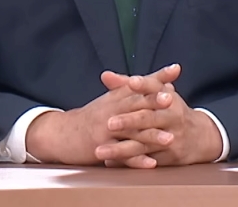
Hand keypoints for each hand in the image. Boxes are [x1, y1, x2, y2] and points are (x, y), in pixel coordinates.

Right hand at [26, 64, 180, 164]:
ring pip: (131, 132)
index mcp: (116, 97)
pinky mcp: (101, 148)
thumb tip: (169, 74)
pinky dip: (137, 160)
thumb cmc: (94, 115)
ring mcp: (105, 130)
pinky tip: (152, 163)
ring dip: (151, 136)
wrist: (63, 132)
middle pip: (135, 105)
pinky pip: (122, 155)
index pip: (139, 86)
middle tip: (174, 104)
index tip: (174, 75)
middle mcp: (111, 111)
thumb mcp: (113, 97)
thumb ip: (138, 86)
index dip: (156, 81)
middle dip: (154, 104)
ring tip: (170, 139)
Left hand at [96, 64, 222, 167]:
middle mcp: (172, 117)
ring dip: (121, 149)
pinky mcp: (169, 157)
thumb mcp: (157, 93)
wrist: (201, 137)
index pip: (155, 88)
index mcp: (168, 99)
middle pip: (148, 118)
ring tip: (101, 151)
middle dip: (129, 121)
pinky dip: (128, 162)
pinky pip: (146, 161)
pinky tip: (111, 162)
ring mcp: (171, 138)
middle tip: (109, 123)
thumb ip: (128, 84)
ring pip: (143, 144)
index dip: (143, 84)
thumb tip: (105, 76)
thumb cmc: (170, 110)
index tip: (131, 82)